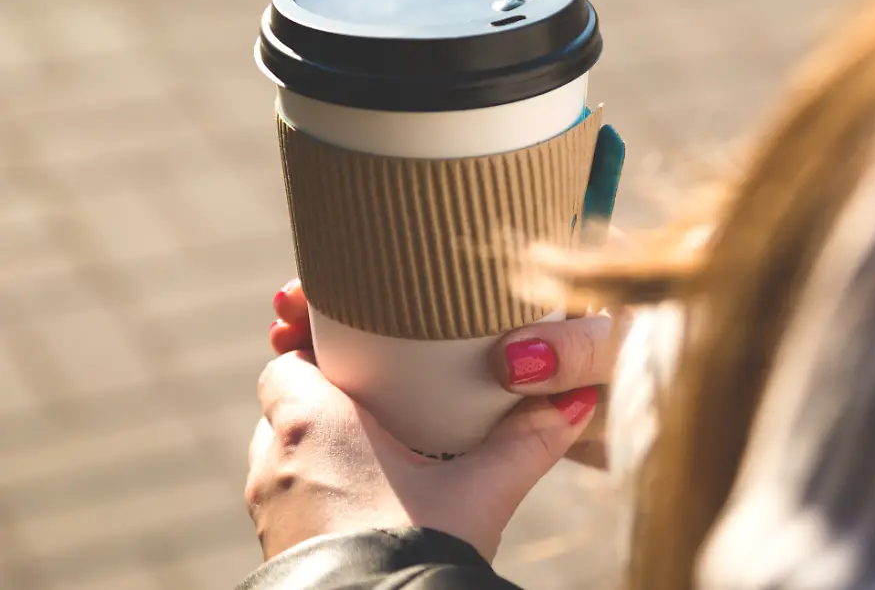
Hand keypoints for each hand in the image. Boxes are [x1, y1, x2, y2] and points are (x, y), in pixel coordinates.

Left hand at [247, 349, 598, 560]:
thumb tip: (575, 403)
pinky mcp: (277, 549)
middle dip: (327, 405)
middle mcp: (274, 460)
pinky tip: (366, 506)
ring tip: (375, 459)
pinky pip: (289, 503)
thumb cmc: (414, 548)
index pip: (287, 362)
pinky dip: (318, 496)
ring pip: (284, 459)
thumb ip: (528, 441)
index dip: (320, 356)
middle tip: (380, 407)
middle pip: (287, 408)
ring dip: (319, 454)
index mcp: (311, 422)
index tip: (363, 362)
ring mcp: (269, 510)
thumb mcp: (481, 490)